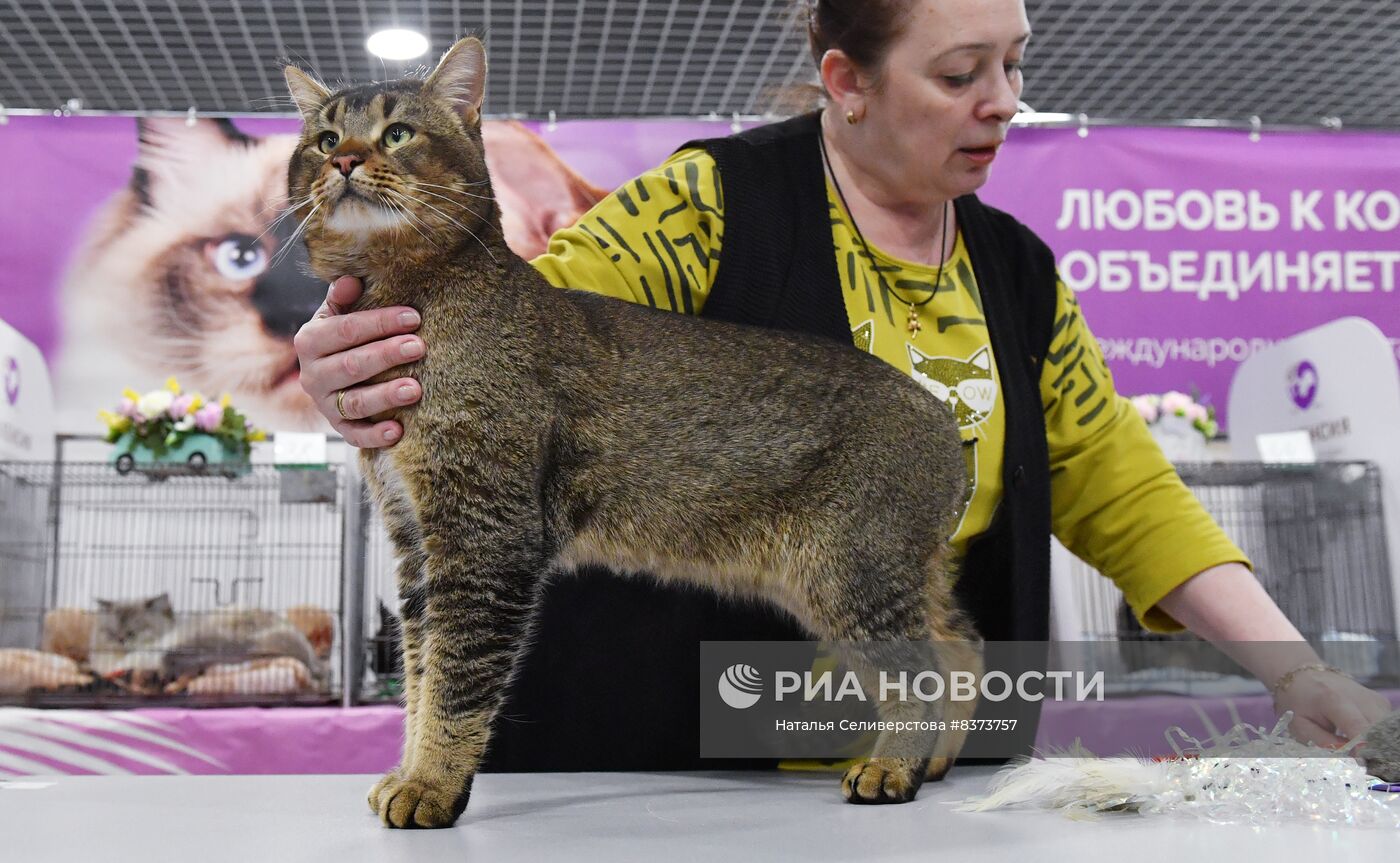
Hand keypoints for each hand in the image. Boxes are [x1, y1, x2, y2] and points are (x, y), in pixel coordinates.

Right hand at [294, 276, 423, 447]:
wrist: (330, 373)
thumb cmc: (343, 337)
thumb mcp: (336, 314)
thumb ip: (342, 298)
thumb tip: (351, 279)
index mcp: (310, 341)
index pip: (345, 330)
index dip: (379, 323)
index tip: (413, 317)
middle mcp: (312, 375)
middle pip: (351, 366)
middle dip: (387, 355)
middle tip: (419, 347)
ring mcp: (325, 405)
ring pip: (355, 402)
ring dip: (385, 396)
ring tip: (415, 388)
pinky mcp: (338, 427)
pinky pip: (355, 435)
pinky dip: (375, 436)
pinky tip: (398, 431)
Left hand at [1273, 666, 1393, 747]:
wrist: (1306, 678)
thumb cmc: (1299, 705)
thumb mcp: (1301, 727)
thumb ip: (1325, 743)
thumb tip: (1354, 758)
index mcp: (1334, 700)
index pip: (1359, 728)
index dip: (1364, 749)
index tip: (1361, 763)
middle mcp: (1360, 697)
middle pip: (1377, 732)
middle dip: (1371, 750)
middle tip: (1356, 758)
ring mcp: (1375, 699)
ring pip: (1384, 731)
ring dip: (1373, 743)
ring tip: (1355, 745)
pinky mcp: (1382, 703)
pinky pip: (1384, 726)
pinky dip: (1375, 735)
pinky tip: (1360, 736)